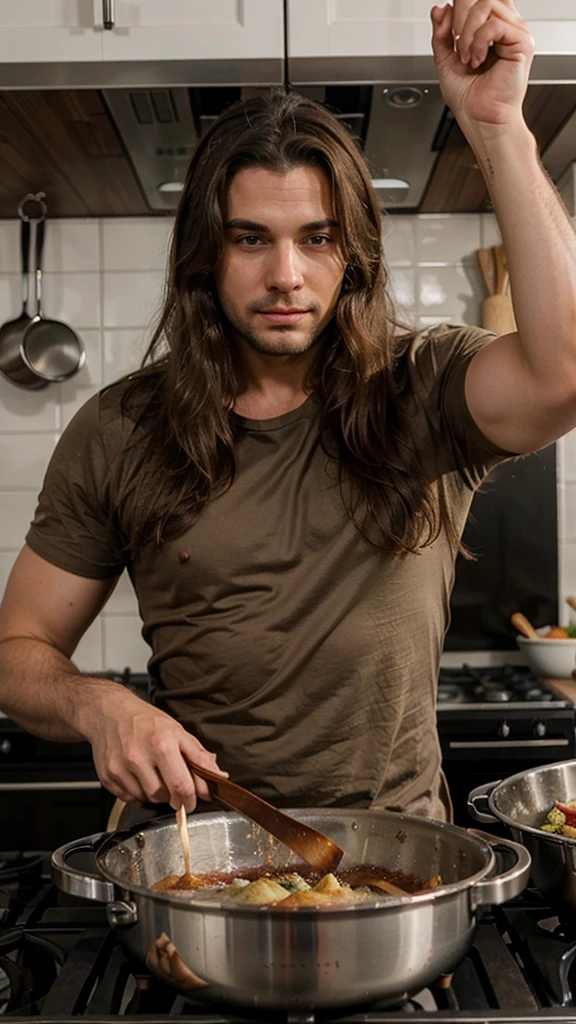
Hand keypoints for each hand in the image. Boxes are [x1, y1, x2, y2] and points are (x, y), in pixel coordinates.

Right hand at [84, 690, 227, 811]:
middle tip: (172, 781)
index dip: (191, 799)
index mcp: (162, 743)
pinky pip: (129, 798)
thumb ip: (200, 757)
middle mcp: (138, 756)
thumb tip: (219, 777)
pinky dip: (137, 792)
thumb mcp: (178, 732)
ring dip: (155, 793)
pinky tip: (137, 774)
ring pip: (146, 799)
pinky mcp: (108, 776)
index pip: (182, 786)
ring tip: (152, 772)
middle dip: (173, 795)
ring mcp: (120, 768)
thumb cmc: (146, 721)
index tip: (192, 800)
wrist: (110, 712)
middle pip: (163, 796)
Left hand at [430, 1, 534, 132]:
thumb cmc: (468, 99)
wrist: (479, 120)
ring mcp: (515, 33)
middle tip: (458, 47)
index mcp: (490, 29)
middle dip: (461, 19)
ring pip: (486, 4)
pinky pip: (494, 25)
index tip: (450, 29)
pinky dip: (478, 43)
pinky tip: (478, 61)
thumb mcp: (445, 60)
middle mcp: (505, 27)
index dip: (462, 6)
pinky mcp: (522, 43)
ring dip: (467, 34)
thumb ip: (441, 33)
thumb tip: (440, 9)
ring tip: (467, 58)